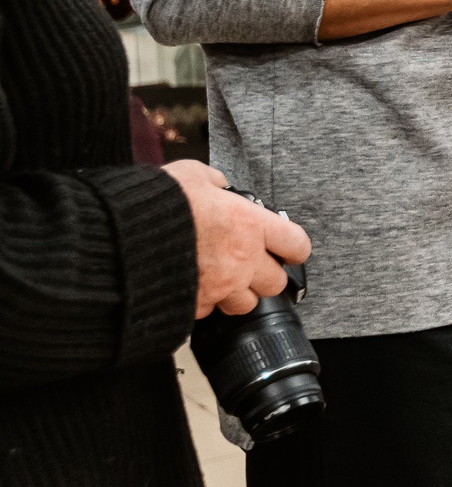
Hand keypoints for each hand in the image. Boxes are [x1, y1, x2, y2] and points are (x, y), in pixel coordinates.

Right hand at [173, 160, 310, 318]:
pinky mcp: (193, 306)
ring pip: (245, 304)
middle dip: (264, 275)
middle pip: (276, 283)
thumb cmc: (158, 203)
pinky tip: (190, 287)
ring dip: (236, 294)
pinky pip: (207, 312)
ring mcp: (219, 287)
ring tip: (220, 279)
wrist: (118, 236)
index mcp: (250, 226)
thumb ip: (216, 183)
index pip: (297, 245)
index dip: (292, 248)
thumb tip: (220, 188)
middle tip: (247, 264)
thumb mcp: (193, 175)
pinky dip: (202, 303)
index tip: (286, 248)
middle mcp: (242, 261)